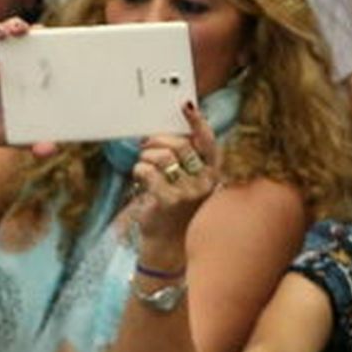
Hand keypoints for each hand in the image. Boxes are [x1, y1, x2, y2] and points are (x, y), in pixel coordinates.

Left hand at [129, 100, 222, 243]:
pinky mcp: (169, 201)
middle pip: (180, 145)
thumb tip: (165, 133)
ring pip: (163, 157)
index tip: (186, 107)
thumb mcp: (188, 183)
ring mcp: (188, 192)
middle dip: (158, 140)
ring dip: (146, 155)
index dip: (198, 122)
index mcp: (212, 174)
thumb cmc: (176, 209)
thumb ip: (185, 161)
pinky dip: (139, 169)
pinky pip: (148, 172)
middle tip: (146, 144)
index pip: (209, 143)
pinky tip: (139, 176)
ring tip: (143, 162)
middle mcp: (205, 182)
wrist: (168, 244)